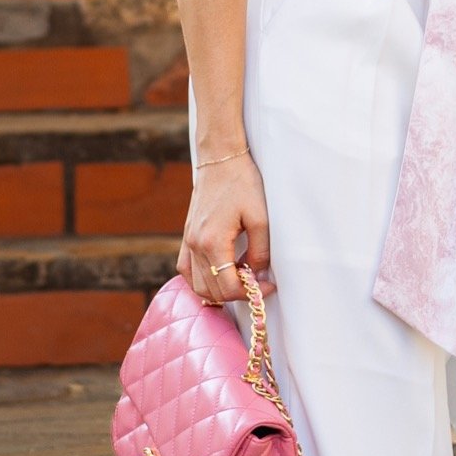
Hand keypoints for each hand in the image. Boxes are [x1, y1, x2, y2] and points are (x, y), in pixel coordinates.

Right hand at [179, 151, 271, 303]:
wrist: (220, 160)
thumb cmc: (242, 184)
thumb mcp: (260, 218)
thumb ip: (260, 251)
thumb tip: (258, 276)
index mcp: (212, 242)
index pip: (228, 287)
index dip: (251, 293)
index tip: (268, 286)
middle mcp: (195, 245)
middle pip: (212, 290)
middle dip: (238, 294)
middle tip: (258, 283)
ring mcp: (188, 242)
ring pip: (197, 285)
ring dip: (220, 290)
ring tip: (242, 279)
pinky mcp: (186, 237)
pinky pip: (186, 271)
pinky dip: (202, 280)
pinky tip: (220, 275)